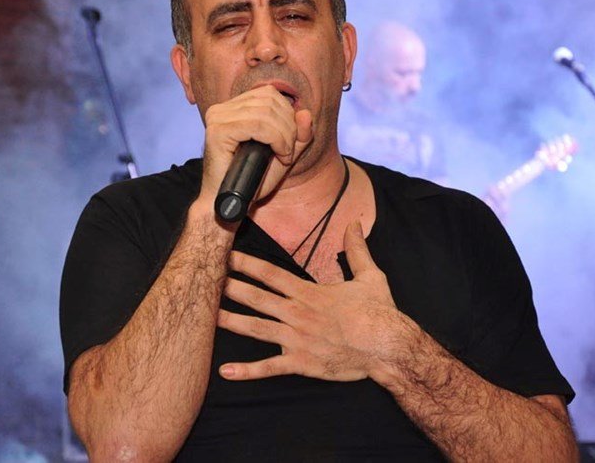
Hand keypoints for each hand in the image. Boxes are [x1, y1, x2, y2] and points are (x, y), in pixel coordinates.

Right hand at [200, 85, 312, 203]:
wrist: (230, 204)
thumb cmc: (252, 180)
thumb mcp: (282, 154)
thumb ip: (298, 135)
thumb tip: (305, 113)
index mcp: (233, 108)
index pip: (269, 93)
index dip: (288, 114)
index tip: (289, 142)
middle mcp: (222, 109)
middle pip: (269, 100)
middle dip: (289, 126)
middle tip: (288, 152)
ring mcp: (217, 118)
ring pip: (265, 112)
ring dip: (284, 135)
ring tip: (283, 155)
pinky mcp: (217, 131)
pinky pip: (257, 124)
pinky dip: (276, 139)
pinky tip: (279, 155)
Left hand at [217, 221, 411, 381]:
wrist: (389, 347)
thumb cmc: (380, 313)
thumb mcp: (370, 275)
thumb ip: (356, 249)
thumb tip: (355, 222)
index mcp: (309, 292)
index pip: (270, 273)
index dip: (245, 263)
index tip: (225, 254)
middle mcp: (297, 313)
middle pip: (256, 297)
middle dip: (229, 288)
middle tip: (205, 279)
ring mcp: (297, 339)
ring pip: (256, 329)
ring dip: (229, 322)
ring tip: (205, 317)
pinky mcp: (301, 363)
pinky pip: (270, 368)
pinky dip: (247, 370)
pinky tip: (226, 371)